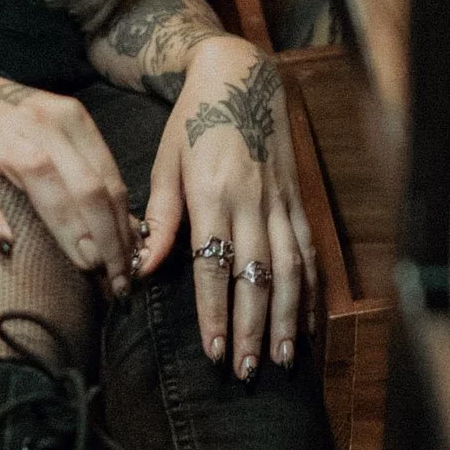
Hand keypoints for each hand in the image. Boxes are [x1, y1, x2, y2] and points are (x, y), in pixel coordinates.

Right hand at [0, 52, 137, 294]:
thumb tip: (126, 229)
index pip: (108, 180)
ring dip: (70, 230)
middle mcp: (38, 121)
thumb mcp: (49, 135)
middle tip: (118, 281)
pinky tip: (2, 244)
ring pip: (43, 182)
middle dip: (109, 239)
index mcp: (68, 118)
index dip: (125, 227)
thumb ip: (83, 172)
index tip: (133, 266)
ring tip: (87, 268)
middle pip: (86, 185)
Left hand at [138, 41, 316, 377]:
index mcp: (213, 194)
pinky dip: (309, 292)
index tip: (212, 351)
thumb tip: (141, 271)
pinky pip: (308, 254)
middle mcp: (252, 203)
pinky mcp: (297, 202)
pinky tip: (306, 323)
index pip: (215, 267)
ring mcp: (280, 204)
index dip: (215, 312)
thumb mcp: (165, 164)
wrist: (240, 77)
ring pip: (288, 271)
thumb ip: (158, 220)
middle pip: (255, 278)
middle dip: (252, 329)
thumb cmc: (193, 123)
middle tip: (246, 372)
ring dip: (287, 320)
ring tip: (282, 359)